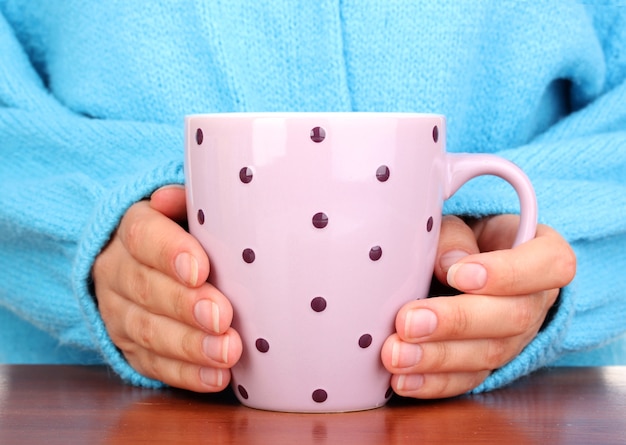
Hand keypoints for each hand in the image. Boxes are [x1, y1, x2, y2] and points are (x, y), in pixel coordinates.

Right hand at [93, 185, 241, 391]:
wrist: (139, 263)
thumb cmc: (179, 233)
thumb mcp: (183, 211)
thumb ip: (186, 204)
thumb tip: (176, 197)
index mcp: (132, 229)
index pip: (143, 236)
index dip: (170, 252)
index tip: (200, 268)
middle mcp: (117, 271)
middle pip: (146, 288)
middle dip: (186, 306)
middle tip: (222, 317)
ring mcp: (119, 313)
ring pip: (148, 332)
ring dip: (190, 346)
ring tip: (226, 352)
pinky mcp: (129, 348)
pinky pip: (153, 365)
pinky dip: (186, 374)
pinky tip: (216, 377)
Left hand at [381, 214, 575, 398]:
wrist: (464, 266)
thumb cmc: (463, 240)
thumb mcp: (459, 225)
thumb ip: (455, 238)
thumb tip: (449, 263)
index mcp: (542, 256)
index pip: (550, 264)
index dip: (508, 273)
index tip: (459, 274)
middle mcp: (536, 301)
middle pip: (513, 317)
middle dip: (456, 322)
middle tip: (408, 322)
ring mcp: (516, 339)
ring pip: (488, 355)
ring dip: (437, 358)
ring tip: (395, 355)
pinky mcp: (488, 365)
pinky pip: (467, 380)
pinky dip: (433, 383)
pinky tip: (404, 381)